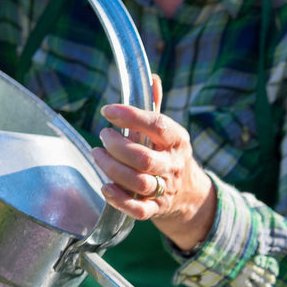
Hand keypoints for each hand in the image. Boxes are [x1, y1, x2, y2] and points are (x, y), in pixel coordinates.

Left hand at [94, 75, 216, 252]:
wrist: (188, 194)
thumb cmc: (167, 154)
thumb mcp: (167, 131)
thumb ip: (155, 106)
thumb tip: (151, 77)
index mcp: (177, 141)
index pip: (157, 126)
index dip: (131, 117)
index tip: (108, 111)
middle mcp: (173, 166)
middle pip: (143, 158)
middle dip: (117, 146)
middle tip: (103, 136)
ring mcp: (165, 189)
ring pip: (138, 182)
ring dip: (112, 168)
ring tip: (97, 154)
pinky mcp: (156, 209)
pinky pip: (138, 209)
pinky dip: (119, 200)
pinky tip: (105, 187)